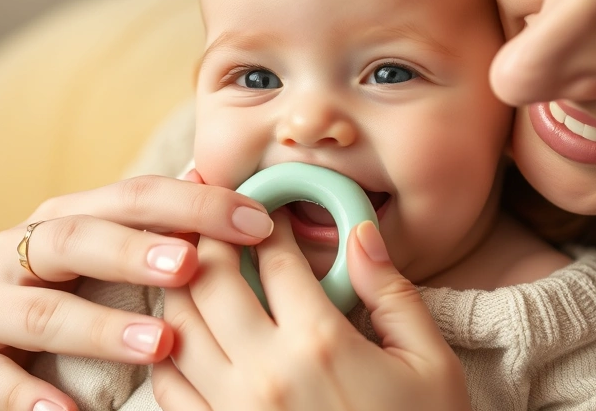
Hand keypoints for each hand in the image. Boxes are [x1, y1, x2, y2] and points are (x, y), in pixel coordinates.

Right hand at [0, 173, 273, 410]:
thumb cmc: (63, 305)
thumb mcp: (107, 269)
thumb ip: (159, 238)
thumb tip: (233, 197)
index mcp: (65, 218)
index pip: (134, 197)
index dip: (196, 205)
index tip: (257, 221)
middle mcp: (16, 251)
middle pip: (78, 238)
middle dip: (137, 251)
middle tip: (191, 266)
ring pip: (41, 310)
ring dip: (101, 328)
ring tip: (159, 347)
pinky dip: (27, 396)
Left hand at [152, 216, 470, 410]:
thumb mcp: (430, 363)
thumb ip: (392, 293)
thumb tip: (361, 233)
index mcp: (322, 342)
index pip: (275, 257)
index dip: (265, 219)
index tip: (264, 206)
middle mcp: (266, 371)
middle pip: (210, 278)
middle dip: (206, 235)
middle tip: (213, 218)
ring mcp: (232, 409)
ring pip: (177, 324)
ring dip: (179, 284)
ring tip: (188, 262)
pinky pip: (167, 383)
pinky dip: (166, 345)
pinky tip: (181, 329)